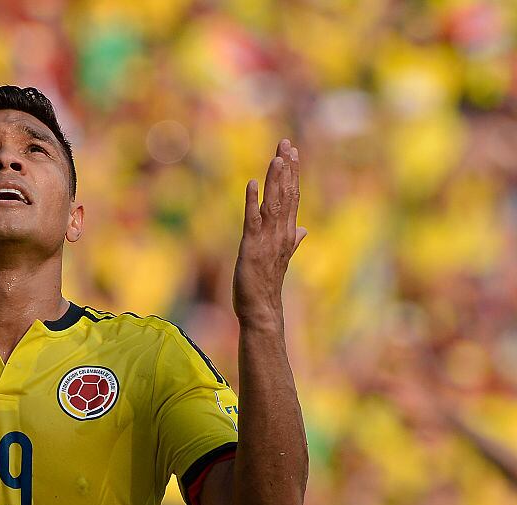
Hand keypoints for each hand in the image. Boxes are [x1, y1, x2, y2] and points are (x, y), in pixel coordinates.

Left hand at [232, 138, 305, 325]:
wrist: (262, 309)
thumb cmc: (267, 284)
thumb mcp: (281, 258)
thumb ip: (293, 240)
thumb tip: (303, 230)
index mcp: (287, 233)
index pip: (293, 197)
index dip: (293, 174)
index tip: (292, 151)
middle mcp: (281, 233)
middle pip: (286, 195)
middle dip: (286, 168)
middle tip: (285, 143)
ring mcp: (267, 240)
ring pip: (274, 204)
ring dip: (275, 180)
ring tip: (276, 157)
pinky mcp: (252, 248)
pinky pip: (253, 221)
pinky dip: (252, 201)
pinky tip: (252, 183)